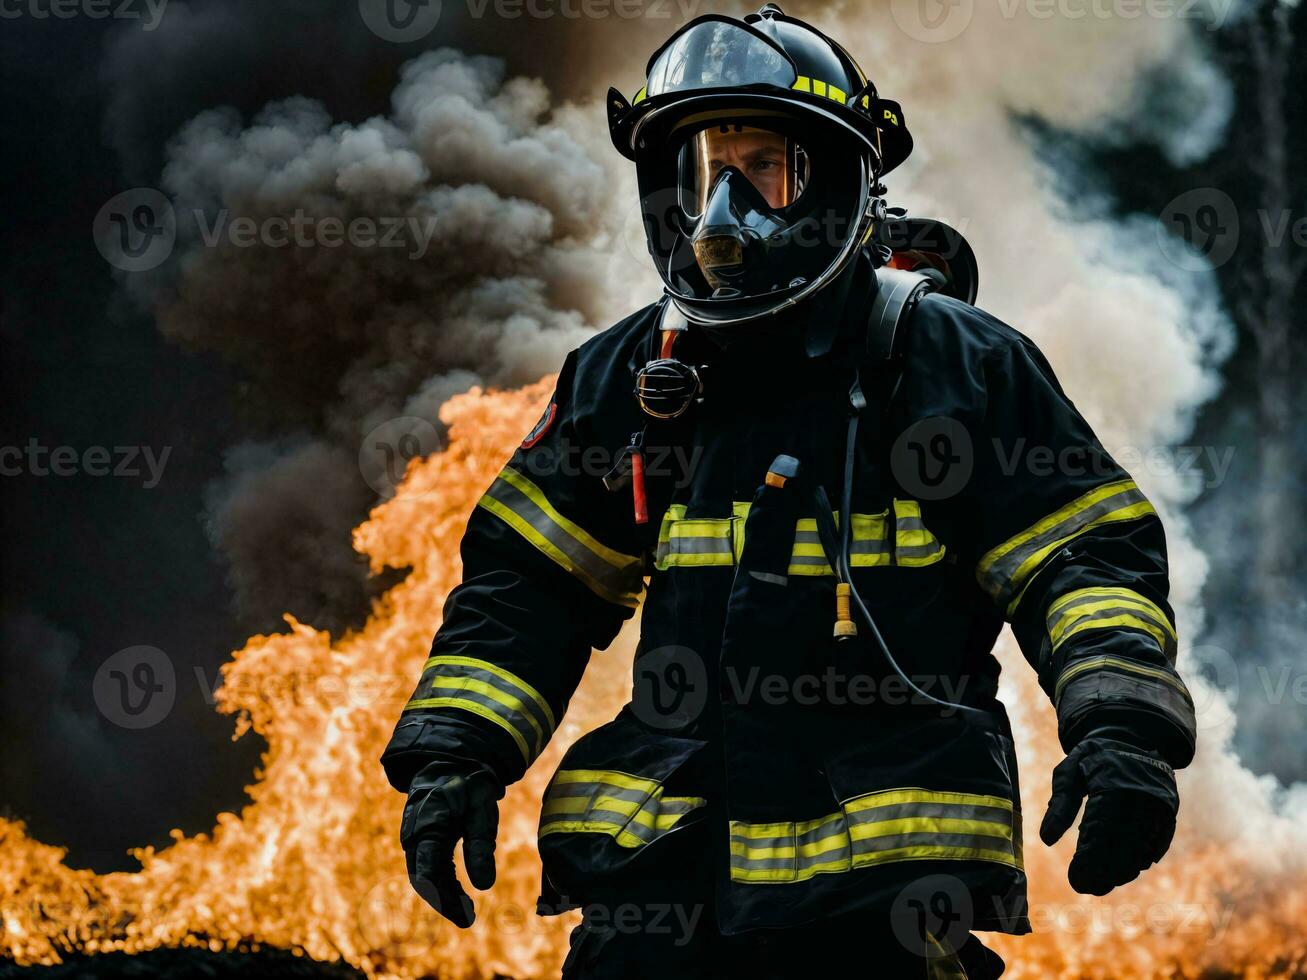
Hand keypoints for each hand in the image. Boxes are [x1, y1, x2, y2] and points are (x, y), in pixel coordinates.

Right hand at [400, 760, 501, 926]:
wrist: (450, 762)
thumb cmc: (469, 784)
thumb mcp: (482, 811)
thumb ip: (482, 846)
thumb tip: (485, 885)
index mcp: (428, 826)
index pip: (428, 871)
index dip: (443, 897)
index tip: (463, 915)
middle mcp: (414, 835)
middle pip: (423, 878)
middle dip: (443, 902)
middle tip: (467, 920)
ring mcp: (414, 837)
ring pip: (424, 875)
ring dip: (442, 894)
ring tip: (467, 912)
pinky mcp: (421, 839)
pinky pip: (427, 866)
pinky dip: (442, 882)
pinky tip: (460, 894)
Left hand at [1039, 736, 1178, 895]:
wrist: (1131, 734)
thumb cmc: (1093, 756)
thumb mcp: (1070, 771)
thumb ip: (1060, 804)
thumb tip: (1046, 839)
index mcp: (1112, 784)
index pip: (1100, 832)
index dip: (1089, 860)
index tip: (1075, 879)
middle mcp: (1140, 795)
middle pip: (1123, 845)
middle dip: (1105, 871)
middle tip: (1087, 887)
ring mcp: (1159, 802)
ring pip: (1143, 845)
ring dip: (1125, 869)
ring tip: (1103, 884)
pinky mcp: (1169, 807)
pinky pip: (1160, 838)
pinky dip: (1145, 856)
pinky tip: (1130, 870)